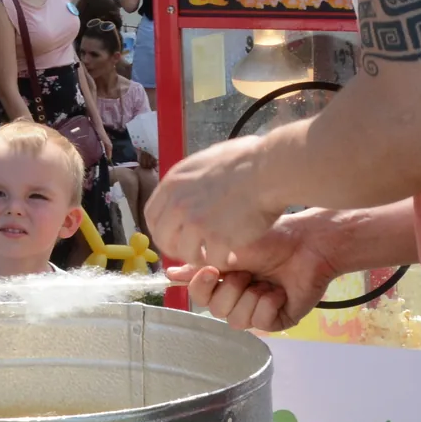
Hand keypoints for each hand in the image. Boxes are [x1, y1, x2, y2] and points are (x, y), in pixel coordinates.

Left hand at [146, 136, 285, 271]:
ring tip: (214, 254)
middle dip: (176, 248)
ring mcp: (196, 223)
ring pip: (185, 253)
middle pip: (163, 239)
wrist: (269, 169)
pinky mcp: (218, 238)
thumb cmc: (246, 160)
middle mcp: (178, 205)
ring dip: (199, 257)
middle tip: (193, 250)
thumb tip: (186, 189)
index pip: (151, 216)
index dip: (162, 229)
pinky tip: (231, 255)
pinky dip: (221, 261)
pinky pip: (212, 260)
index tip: (174, 235)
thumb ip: (189, 181)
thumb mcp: (204, 162)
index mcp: (173, 184)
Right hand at [165, 210, 342, 333]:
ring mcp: (258, 309)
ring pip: (236, 321)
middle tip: (247, 273)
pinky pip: (260, 323)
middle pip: (216, 310)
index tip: (212, 270)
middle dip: (231, 290)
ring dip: (250, 297)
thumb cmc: (270, 240)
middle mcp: (239, 296)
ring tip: (265, 281)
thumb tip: (169, 272)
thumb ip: (199, 264)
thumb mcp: (227, 249)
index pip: (199, 296)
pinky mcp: (279, 319)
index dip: (202, 287)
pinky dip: (268, 305)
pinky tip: (278, 291)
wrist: (306, 244)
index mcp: (225, 280)